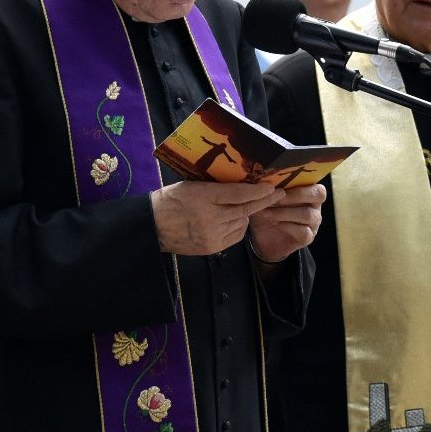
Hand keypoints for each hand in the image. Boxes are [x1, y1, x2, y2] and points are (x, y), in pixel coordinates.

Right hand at [151, 181, 280, 255]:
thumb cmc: (172, 200)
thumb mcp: (192, 185)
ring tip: (240, 206)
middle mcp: (210, 217)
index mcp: (203, 197)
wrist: (153, 226)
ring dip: (245, 213)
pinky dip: (238, 226)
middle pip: (244, 209)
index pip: (238, 194)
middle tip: (277, 194)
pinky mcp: (212, 247)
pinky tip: (231, 220)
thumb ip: (217, 187)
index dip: (258, 191)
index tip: (271, 187)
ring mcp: (212, 235)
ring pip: (242, 222)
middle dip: (264, 201)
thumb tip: (244, 184)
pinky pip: (236, 235)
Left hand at [247, 183, 326, 261]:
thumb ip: (269, 185)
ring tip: (266, 212)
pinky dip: (286, 226)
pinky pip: (303, 231)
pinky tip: (273, 223)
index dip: (300, 181)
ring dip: (284, 212)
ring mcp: (313, 223)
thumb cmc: (267, 211)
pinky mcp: (307, 238)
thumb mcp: (266, 196)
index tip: (278, 184)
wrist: (262, 238)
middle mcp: (314, 205)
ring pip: (308, 214)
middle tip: (274, 198)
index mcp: (308, 190)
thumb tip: (261, 175)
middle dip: (294, 195)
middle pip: (317, 195)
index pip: (315, 181)